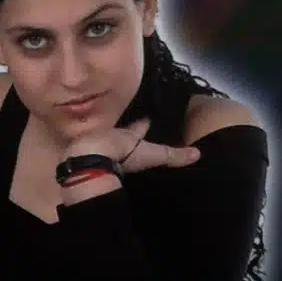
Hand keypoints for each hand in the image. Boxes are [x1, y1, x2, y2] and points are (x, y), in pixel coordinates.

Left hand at [63, 118, 199, 173]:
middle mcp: (111, 136)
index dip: (145, 124)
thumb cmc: (121, 150)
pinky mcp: (83, 158)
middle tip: (130, 131)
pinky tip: (95, 162)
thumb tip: (198, 153)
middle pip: (120, 133)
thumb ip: (172, 155)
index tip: (148, 118)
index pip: (139, 127)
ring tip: (113, 146)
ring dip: (109, 144)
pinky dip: (94, 157)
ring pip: (104, 142)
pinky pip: (90, 156)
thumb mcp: (151, 153)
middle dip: (126, 132)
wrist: (89, 156)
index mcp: (128, 134)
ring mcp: (95, 146)